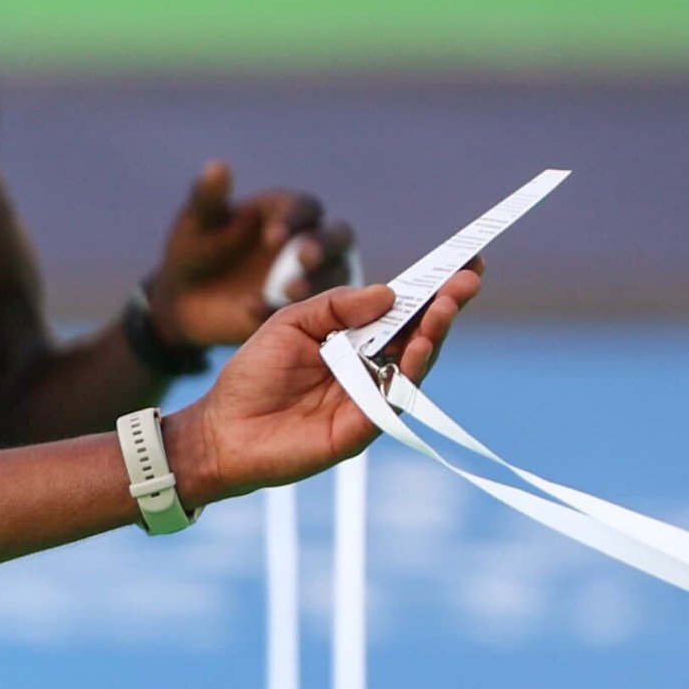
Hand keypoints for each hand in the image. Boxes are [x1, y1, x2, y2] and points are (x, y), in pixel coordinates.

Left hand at [143, 161, 355, 351]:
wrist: (182, 300)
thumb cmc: (194, 251)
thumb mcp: (195, 225)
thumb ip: (208, 198)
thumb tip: (216, 166)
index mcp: (287, 211)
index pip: (306, 208)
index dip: (294, 219)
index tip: (273, 235)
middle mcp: (310, 240)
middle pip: (338, 238)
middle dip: (323, 246)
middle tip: (302, 258)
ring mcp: (313, 277)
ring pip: (336, 275)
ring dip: (319, 281)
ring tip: (288, 291)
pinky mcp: (307, 310)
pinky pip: (314, 311)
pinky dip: (288, 311)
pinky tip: (253, 310)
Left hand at [166, 267, 480, 507]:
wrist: (220, 430)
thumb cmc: (253, 375)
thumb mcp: (290, 323)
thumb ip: (336, 306)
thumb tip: (388, 292)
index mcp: (356, 341)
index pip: (403, 310)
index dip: (433, 286)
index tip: (467, 258)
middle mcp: (371, 369)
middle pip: (420, 334)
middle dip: (446, 305)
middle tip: (469, 278)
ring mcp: (370, 399)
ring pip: (415, 365)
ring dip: (434, 333)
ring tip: (446, 306)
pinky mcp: (361, 429)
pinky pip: (393, 399)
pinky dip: (409, 371)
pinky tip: (420, 346)